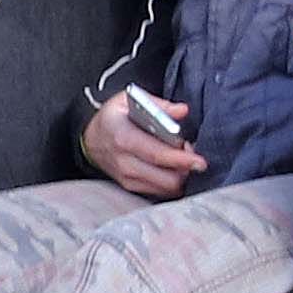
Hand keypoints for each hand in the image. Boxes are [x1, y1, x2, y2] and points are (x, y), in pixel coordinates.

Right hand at [78, 91, 202, 199]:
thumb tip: (182, 111)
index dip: (181, 159)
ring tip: (181, 158)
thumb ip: (158, 105)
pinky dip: (172, 182)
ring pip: (165, 187)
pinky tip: (173, 168)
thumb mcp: (128, 100)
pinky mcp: (131, 187)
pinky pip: (160, 192)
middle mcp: (124, 162)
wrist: (92, 139)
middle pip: (165, 177)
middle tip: (190, 152)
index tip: (200, 161)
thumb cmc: (114, 118)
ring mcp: (127, 178)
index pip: (156, 154)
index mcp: (123, 137)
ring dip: (180, 175)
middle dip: (185, 168)